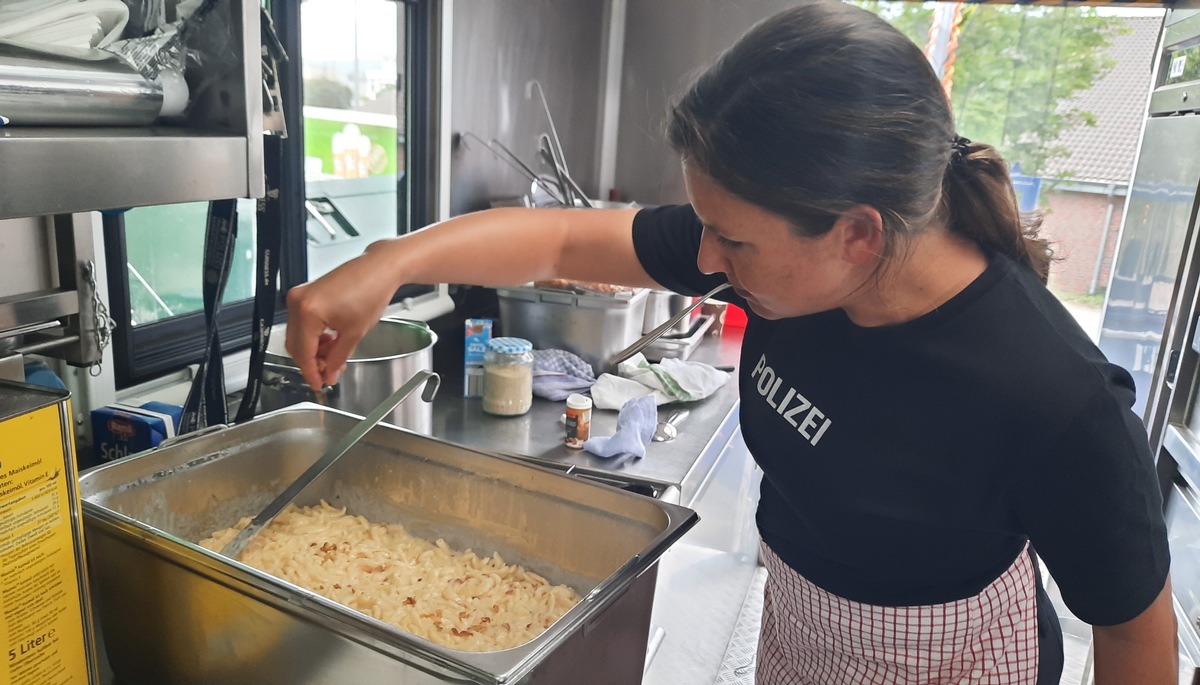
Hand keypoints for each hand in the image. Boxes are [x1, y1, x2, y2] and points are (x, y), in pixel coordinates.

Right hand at [285, 247, 400, 389]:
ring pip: (298, 335)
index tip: (318, 384)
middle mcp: (298, 302)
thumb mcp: (354, 333)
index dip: (311, 373)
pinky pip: (302, 322)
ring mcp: (300, 296)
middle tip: (327, 373)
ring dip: (313, 349)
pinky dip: (313, 336)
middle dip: (311, 362)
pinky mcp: (306, 293)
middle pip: (296, 345)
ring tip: (333, 356)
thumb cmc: (371, 291)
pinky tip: (329, 341)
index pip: (303, 353)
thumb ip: (337, 359)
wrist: (379, 269)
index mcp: (308, 312)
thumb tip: (329, 374)